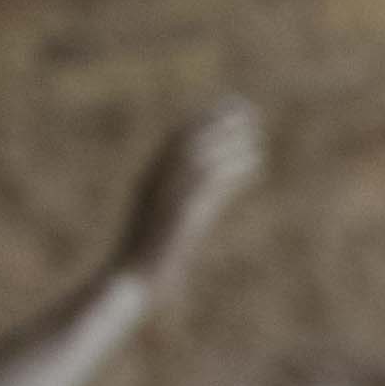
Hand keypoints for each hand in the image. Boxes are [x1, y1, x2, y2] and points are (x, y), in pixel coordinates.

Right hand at [124, 102, 262, 280]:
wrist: (131, 280)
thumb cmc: (146, 262)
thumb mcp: (164, 230)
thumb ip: (180, 213)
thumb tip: (197, 209)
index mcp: (147, 182)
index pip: (173, 142)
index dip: (198, 123)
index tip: (221, 109)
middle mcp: (155, 182)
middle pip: (188, 141)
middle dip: (215, 121)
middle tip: (242, 105)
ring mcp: (166, 195)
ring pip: (200, 155)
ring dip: (226, 137)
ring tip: (253, 125)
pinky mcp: (181, 211)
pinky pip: (208, 182)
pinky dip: (230, 167)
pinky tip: (253, 158)